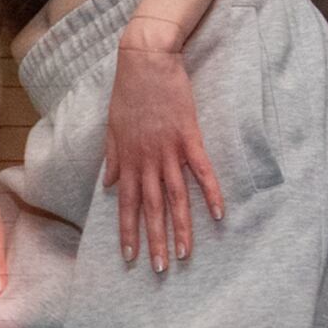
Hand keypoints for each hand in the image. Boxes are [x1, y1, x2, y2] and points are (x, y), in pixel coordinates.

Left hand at [100, 30, 222, 270]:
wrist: (145, 60)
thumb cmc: (127, 91)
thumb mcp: (112, 127)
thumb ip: (113, 158)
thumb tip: (109, 184)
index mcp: (127, 159)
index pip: (127, 204)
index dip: (128, 231)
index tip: (128, 256)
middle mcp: (146, 160)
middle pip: (151, 208)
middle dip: (155, 240)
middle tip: (160, 268)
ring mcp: (168, 150)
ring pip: (176, 196)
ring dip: (181, 227)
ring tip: (186, 253)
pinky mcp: (189, 136)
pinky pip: (201, 170)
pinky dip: (210, 192)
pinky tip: (218, 214)